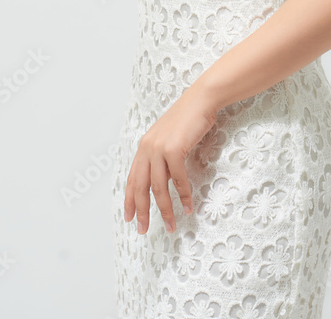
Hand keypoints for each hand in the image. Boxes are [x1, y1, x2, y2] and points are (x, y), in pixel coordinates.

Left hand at [123, 85, 216, 234]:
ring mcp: (159, 148)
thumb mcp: (170, 138)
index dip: (130, 200)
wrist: (201, 99)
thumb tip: (165, 180)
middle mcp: (147, 147)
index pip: (132, 178)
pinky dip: (183, 195)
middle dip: (142, 211)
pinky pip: (178, 179)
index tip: (129, 218)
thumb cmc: (189, 118)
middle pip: (140, 186)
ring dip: (165, 209)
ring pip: (158, 187)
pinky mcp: (173, 149)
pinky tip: (187, 207)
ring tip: (170, 225)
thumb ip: (163, 158)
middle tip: (143, 230)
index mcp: (144, 146)